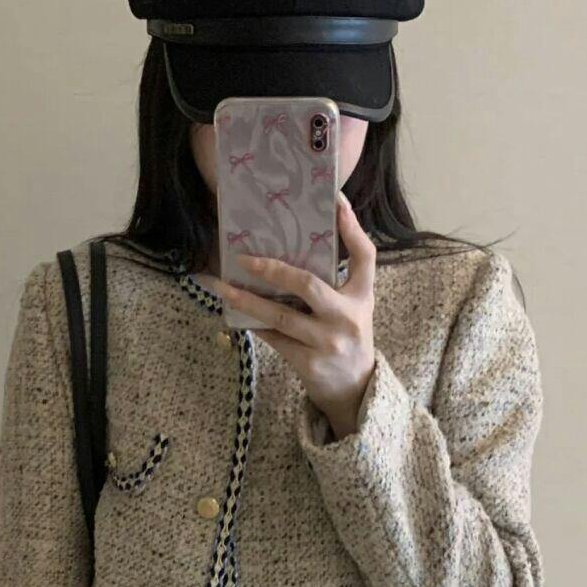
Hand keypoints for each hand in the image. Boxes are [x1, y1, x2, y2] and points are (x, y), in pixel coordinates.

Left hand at [205, 191, 376, 440]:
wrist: (354, 387)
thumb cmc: (348, 334)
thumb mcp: (355, 303)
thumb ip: (340, 272)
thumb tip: (308, 232)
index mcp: (362, 295)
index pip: (364, 255)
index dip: (351, 226)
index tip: (335, 198)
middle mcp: (347, 317)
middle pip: (308, 284)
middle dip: (274, 269)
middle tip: (244, 258)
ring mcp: (326, 342)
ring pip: (281, 315)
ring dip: (247, 300)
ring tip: (221, 286)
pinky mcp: (308, 362)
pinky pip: (274, 337)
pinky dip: (253, 323)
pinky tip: (233, 311)